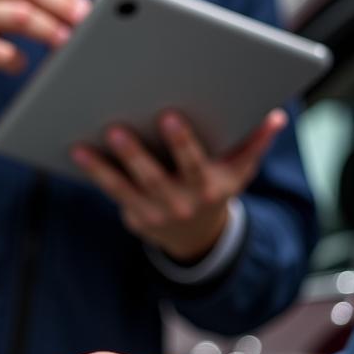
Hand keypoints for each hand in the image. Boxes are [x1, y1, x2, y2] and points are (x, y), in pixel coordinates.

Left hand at [71, 110, 286, 262]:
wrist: (199, 237)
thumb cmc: (218, 187)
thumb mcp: (240, 170)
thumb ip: (255, 142)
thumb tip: (275, 115)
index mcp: (208, 187)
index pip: (194, 164)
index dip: (182, 142)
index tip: (167, 116)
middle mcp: (180, 203)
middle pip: (153, 178)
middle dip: (134, 154)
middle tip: (115, 129)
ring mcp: (154, 212)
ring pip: (123, 188)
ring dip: (102, 168)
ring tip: (83, 146)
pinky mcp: (133, 214)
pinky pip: (111, 192)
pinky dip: (94, 172)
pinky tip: (77, 150)